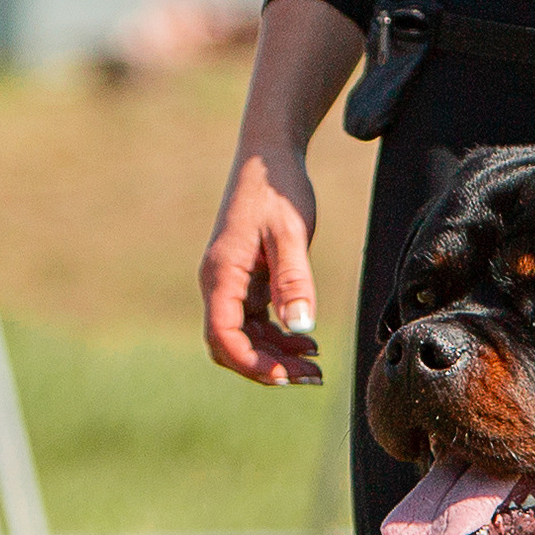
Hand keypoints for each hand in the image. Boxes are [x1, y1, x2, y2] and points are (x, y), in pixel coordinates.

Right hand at [200, 142, 322, 385]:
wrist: (269, 157)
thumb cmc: (278, 189)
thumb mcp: (292, 233)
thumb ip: (294, 279)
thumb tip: (301, 326)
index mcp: (221, 275)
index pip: (223, 337)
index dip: (253, 364)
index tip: (288, 376)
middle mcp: (219, 283)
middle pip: (230, 345)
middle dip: (267, 367)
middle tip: (312, 377)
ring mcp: (231, 284)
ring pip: (244, 337)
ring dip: (275, 355)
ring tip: (315, 363)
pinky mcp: (245, 281)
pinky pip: (254, 322)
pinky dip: (278, 337)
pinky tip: (307, 340)